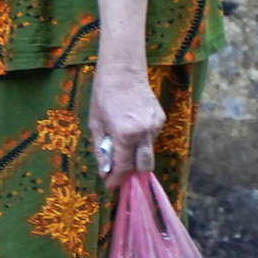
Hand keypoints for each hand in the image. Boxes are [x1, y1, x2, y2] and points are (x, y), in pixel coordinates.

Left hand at [89, 61, 163, 188]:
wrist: (123, 71)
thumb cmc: (103, 96)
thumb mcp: (95, 124)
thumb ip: (102, 150)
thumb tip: (105, 171)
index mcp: (125, 134)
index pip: (124, 166)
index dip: (117, 179)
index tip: (110, 186)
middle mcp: (145, 132)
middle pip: (144, 166)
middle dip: (132, 173)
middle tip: (119, 174)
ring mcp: (156, 126)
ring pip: (148, 151)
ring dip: (136, 154)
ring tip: (121, 142)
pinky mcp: (161, 119)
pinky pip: (151, 138)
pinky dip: (141, 140)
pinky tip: (130, 127)